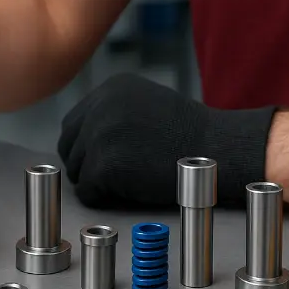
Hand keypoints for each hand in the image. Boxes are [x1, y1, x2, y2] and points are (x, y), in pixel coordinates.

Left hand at [58, 74, 276, 206]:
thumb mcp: (148, 105)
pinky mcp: (104, 163)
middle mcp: (99, 106)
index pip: (74, 124)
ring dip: (97, 182)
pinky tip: (130, 192)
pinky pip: (87, 191)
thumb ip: (115, 113)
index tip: (108, 161)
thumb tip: (83, 139)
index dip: (87, 147)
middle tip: (115, 178)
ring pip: (77, 170)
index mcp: (110, 89)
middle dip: (86, 164)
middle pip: (69, 146)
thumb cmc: (191, 136)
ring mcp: (99, 134)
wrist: (219, 150)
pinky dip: (104, 198)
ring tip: (130, 182)